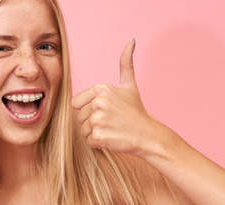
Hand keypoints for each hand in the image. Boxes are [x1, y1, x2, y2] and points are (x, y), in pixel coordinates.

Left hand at [72, 40, 174, 157]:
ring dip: (95, 134)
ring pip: (83, 130)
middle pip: (79, 118)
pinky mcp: (100, 136)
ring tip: (112, 130)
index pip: (76, 104)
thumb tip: (131, 41)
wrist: (148, 135)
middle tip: (111, 122)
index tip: (106, 111)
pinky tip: (113, 138)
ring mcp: (99, 119)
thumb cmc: (136, 111)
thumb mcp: (129, 85)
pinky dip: (99, 144)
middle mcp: (99, 102)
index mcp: (101, 88)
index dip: (88, 110)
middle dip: (92, 123)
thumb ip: (126, 63)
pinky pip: (89, 142)